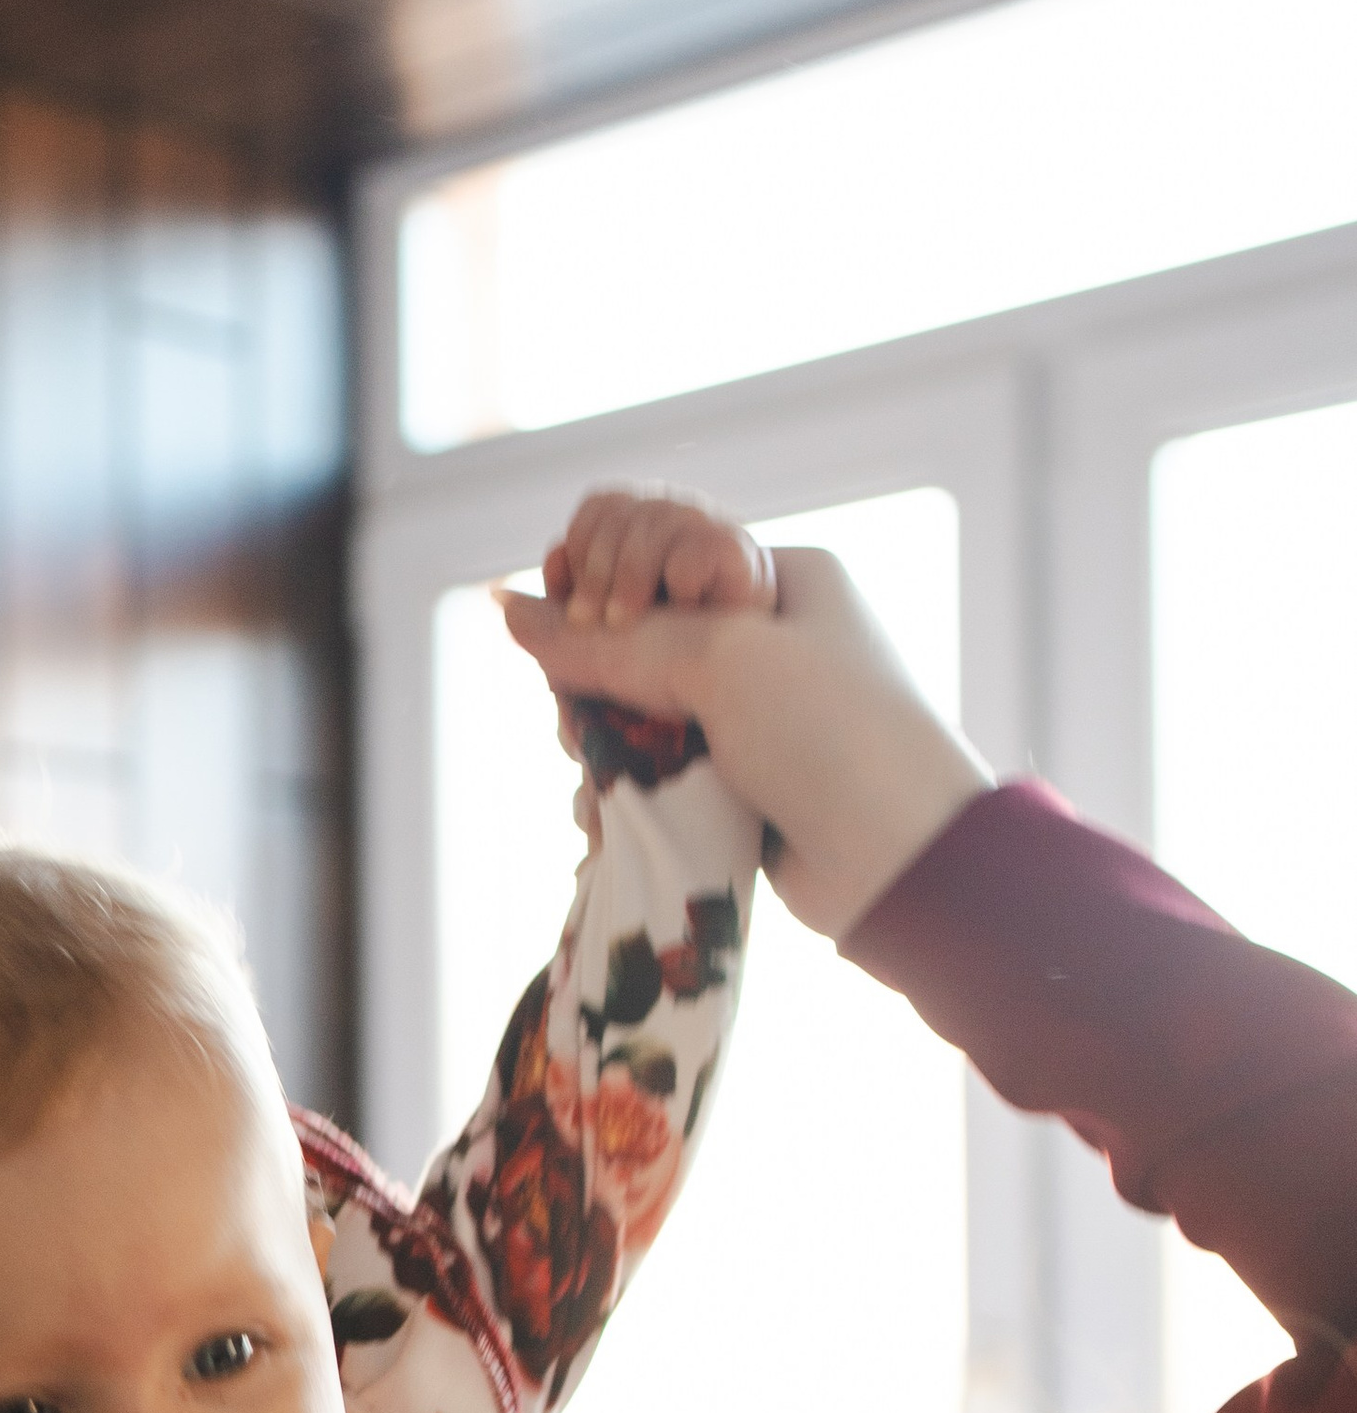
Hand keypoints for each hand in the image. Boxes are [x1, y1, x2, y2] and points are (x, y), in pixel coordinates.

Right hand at [500, 508, 991, 938]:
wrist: (904, 857)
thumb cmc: (832, 730)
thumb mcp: (720, 660)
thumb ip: (607, 639)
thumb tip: (508, 608)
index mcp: (779, 577)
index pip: (659, 555)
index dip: (601, 582)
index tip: (573, 618)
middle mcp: (766, 639)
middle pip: (635, 637)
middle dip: (591, 675)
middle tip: (577, 714)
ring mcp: (751, 716)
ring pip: (634, 712)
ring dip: (598, 743)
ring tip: (592, 774)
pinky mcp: (736, 784)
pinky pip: (653, 772)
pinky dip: (621, 792)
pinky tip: (603, 818)